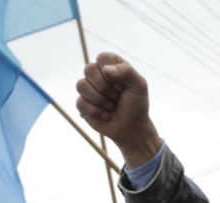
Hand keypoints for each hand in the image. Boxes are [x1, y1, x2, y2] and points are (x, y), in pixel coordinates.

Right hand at [76, 53, 161, 168]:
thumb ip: (127, 72)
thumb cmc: (136, 105)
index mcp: (112, 65)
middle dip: (105, 87)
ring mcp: (89, 89)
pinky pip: (80, 102)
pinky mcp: (82, 104)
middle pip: (89, 69)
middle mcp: (98, 75)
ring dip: (100, 99)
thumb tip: (106, 69)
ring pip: (81, 85)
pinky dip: (96, 111)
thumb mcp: (139, 85)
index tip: (123, 85)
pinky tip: (105, 115)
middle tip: (117, 96)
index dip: (111, 72)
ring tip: (111, 105)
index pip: (102, 58)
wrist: (131, 128)